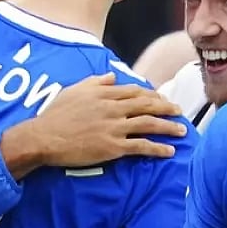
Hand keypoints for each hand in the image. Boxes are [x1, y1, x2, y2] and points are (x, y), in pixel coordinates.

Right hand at [11, 73, 186, 168]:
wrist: (44, 137)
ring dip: (168, 126)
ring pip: (148, 124)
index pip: (134, 91)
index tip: (161, 97)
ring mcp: (114, 127)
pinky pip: (141, 146)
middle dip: (166, 107)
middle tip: (179, 111)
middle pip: (146, 105)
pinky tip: (169, 151)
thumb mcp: (74, 90)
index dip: (151, 94)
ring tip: (182, 130)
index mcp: (103, 93)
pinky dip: (157, 148)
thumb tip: (111, 77)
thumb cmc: (55, 114)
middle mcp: (112, 108)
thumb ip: (95, 82)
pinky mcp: (113, 147)